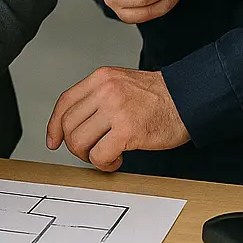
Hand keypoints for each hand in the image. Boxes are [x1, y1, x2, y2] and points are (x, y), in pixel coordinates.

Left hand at [45, 66, 189, 170]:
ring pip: (79, 141)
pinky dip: (104, 164)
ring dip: (89, 156)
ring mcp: (115, 109)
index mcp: (100, 78)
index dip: (54, 125)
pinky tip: (116, 161)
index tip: (54, 140)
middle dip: (75, 145)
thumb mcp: (121, 83)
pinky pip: (99, 155)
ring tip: (105, 156)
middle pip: (68, 124)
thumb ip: (98, 97)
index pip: (64, 102)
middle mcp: (104, 90)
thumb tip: (76, 123)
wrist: (188, 99)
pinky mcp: (128, 130)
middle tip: (90, 152)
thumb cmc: (158, 97)